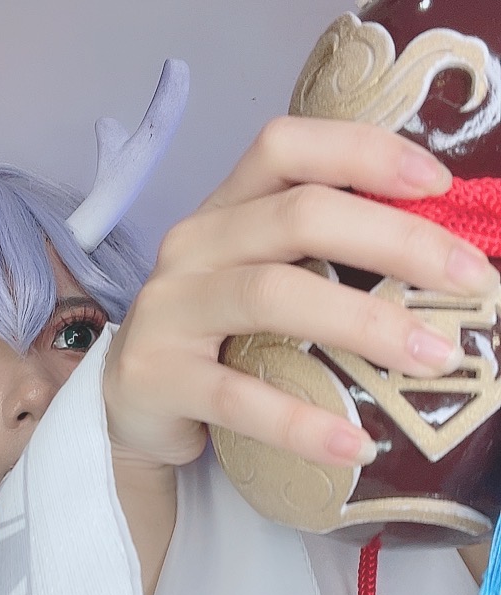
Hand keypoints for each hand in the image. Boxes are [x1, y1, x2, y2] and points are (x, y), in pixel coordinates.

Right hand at [103, 116, 497, 470]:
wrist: (127, 408)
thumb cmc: (215, 339)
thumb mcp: (260, 280)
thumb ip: (323, 259)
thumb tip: (444, 260)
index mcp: (224, 209)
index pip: (286, 149)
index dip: (362, 153)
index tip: (438, 185)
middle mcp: (193, 245)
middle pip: (298, 216)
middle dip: (396, 242)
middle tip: (473, 280)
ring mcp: (169, 310)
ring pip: (272, 295)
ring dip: (364, 323)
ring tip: (436, 358)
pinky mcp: (157, 377)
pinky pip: (236, 397)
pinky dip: (301, 422)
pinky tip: (355, 445)